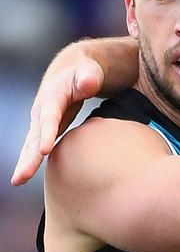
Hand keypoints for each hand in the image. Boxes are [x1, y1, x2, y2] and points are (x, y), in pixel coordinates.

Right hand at [12, 56, 104, 185]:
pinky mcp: (45, 130)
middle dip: (28, 157)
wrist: (74, 71)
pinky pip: (36, 148)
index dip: (47, 132)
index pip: (50, 117)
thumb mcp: (90, 71)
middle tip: (21, 177)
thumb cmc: (86, 72)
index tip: (44, 151)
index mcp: (53, 97)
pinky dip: (30, 162)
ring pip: (31, 145)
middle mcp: (42, 111)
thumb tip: (88, 83)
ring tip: (17, 181)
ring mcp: (41, 122)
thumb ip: (89, 76)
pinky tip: (24, 177)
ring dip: (25, 163)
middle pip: (35, 136)